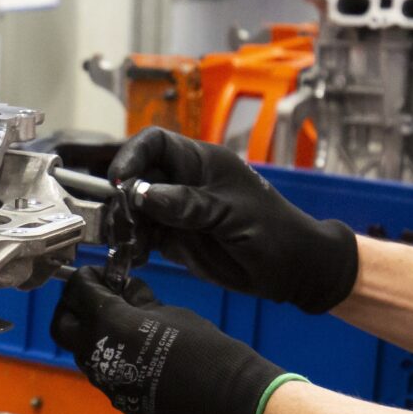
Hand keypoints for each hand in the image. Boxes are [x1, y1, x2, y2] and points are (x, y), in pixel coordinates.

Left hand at [50, 267, 282, 413]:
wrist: (226, 399)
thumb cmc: (205, 350)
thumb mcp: (169, 312)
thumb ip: (139, 301)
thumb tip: (125, 290)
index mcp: (107, 323)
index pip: (76, 290)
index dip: (86, 277)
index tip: (100, 274)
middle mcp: (95, 354)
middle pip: (61, 324)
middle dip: (73, 306)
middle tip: (97, 297)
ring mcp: (104, 382)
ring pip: (79, 351)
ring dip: (89, 333)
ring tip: (120, 323)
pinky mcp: (118, 400)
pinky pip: (102, 373)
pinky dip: (109, 357)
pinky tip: (134, 351)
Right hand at [108, 129, 358, 314]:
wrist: (293, 270)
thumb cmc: (272, 232)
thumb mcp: (232, 215)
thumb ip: (189, 205)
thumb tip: (143, 195)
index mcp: (201, 163)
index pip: (156, 143)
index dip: (132, 154)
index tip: (119, 180)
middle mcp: (183, 183)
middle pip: (138, 177)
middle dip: (122, 196)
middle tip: (119, 221)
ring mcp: (177, 211)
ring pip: (136, 209)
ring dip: (125, 224)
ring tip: (128, 243)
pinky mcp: (175, 238)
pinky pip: (144, 236)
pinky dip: (134, 244)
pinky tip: (136, 255)